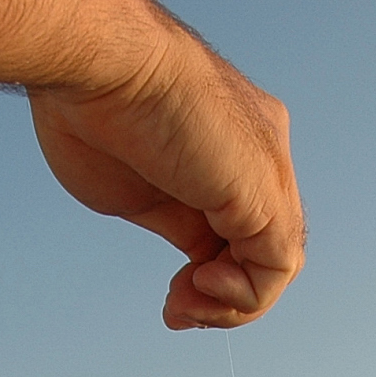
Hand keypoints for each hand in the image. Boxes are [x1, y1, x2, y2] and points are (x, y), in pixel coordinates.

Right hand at [29, 34, 303, 329]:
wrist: (99, 67)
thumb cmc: (97, 114)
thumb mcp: (141, 191)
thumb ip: (178, 223)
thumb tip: (198, 260)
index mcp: (226, 153)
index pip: (239, 235)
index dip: (210, 281)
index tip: (171, 302)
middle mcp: (258, 158)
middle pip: (262, 251)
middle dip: (221, 298)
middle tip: (177, 310)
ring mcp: (267, 173)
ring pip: (277, 264)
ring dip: (232, 305)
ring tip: (189, 302)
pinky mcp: (265, 192)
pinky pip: (278, 265)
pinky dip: (244, 296)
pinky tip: (202, 282)